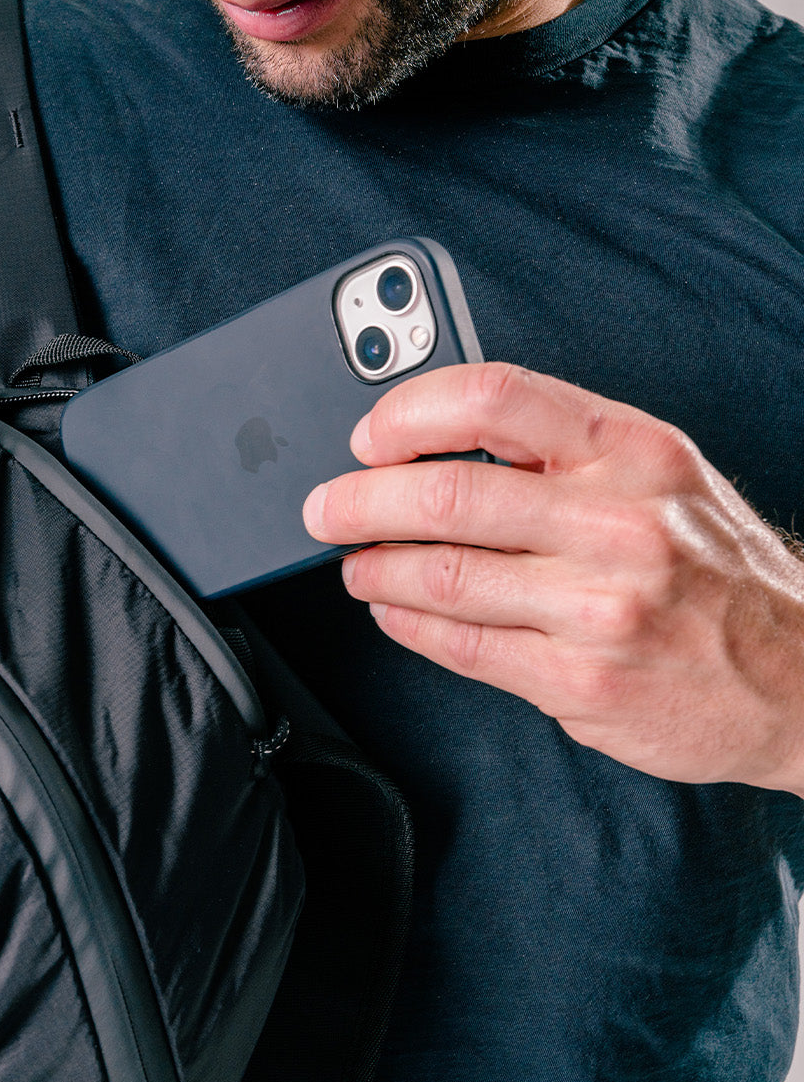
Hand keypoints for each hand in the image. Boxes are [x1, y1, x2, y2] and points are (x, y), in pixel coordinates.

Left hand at [302, 362, 803, 792]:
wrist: (799, 673)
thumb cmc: (717, 566)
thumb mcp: (661, 473)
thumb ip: (562, 450)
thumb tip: (434, 443)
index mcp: (632, 449)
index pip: (493, 398)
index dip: (408, 413)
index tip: (369, 437)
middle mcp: (617, 522)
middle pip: (443, 496)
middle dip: (357, 502)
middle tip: (325, 509)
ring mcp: (599, 609)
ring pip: (439, 578)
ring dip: (372, 568)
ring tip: (354, 563)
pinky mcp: (581, 683)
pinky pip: (461, 647)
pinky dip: (406, 623)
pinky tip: (392, 609)